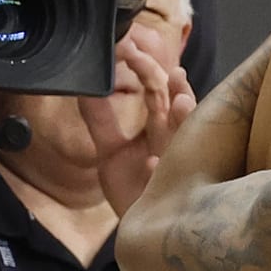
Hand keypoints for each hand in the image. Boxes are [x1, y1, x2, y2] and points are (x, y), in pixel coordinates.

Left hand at [79, 28, 194, 217]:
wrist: (138, 224)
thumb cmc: (132, 186)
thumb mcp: (110, 148)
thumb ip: (100, 120)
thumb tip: (86, 89)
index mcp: (157, 124)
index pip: (155, 87)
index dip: (145, 66)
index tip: (129, 46)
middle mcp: (170, 137)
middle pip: (169, 100)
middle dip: (159, 78)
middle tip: (141, 56)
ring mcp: (173, 159)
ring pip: (184, 131)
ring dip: (183, 114)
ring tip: (178, 100)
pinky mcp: (166, 187)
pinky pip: (167, 174)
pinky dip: (160, 166)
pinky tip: (153, 159)